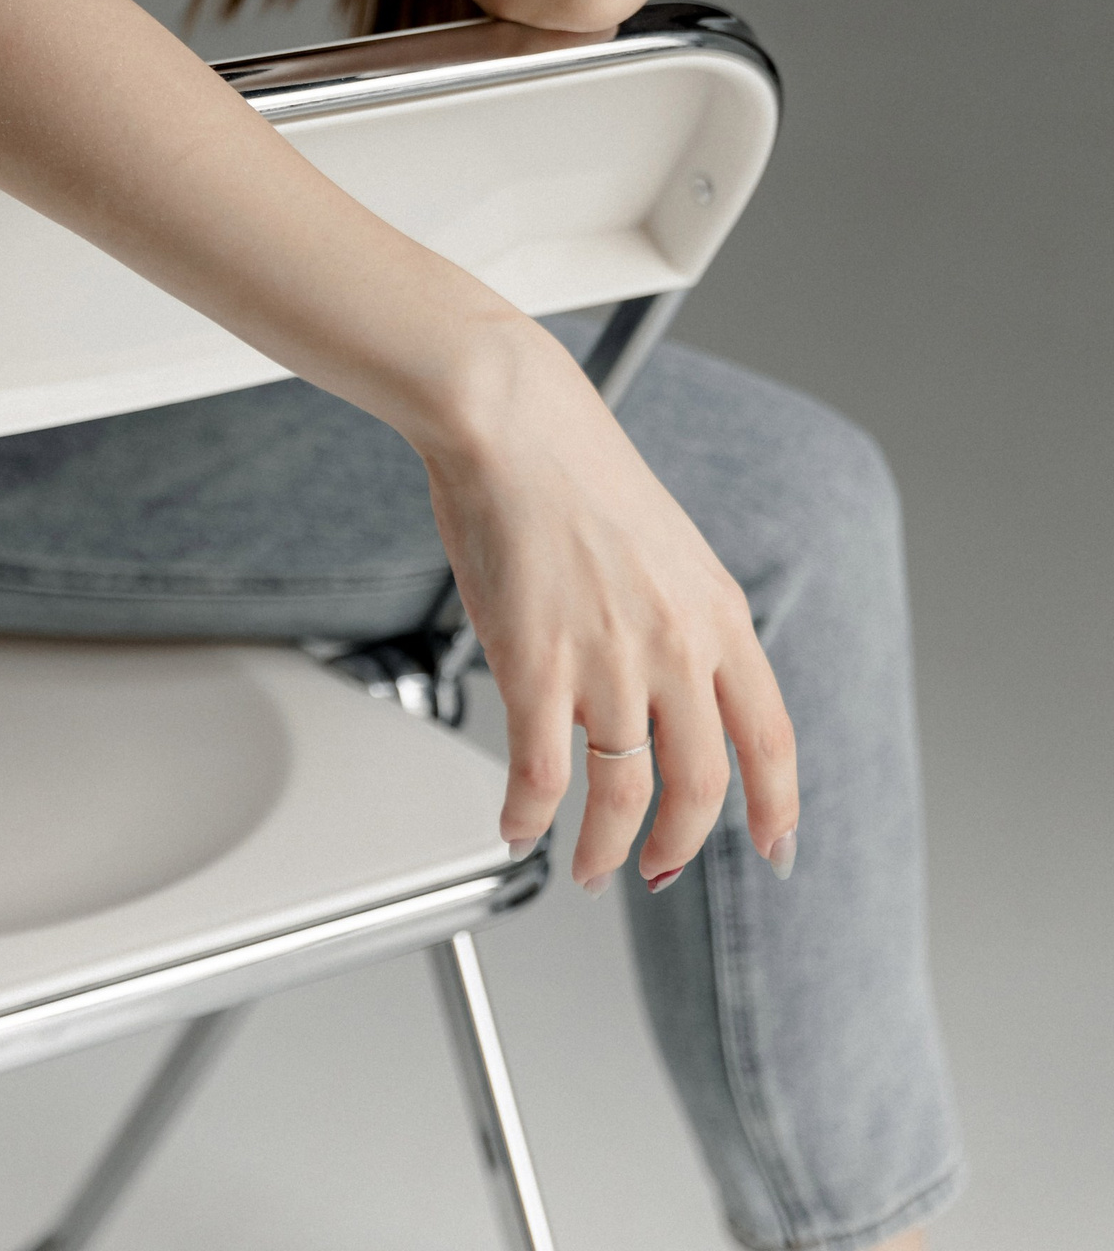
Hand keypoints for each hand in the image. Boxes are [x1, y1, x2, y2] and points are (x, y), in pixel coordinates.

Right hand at [420, 305, 798, 890]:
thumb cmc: (572, 467)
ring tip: (585, 866)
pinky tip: (516, 824)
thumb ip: (680, 620)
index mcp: (717, 613)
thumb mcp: (667, 546)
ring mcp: (609, 660)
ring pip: (622, 796)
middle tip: (652, 870)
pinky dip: (528, 816)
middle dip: (678, 846)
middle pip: (702, 784)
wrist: (512, 419)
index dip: (777, 807)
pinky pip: (541, 775)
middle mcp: (676, 644)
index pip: (771, 737)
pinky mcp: (537, 666)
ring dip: (605, 849)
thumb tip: (669, 686)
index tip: (776, 847)